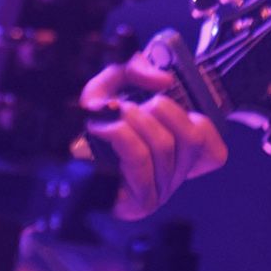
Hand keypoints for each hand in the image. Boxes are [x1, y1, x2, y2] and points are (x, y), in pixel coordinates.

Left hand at [80, 55, 227, 220]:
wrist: (56, 153)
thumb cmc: (94, 121)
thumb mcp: (113, 84)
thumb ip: (136, 67)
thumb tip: (164, 80)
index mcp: (178, 157)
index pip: (215, 150)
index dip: (195, 118)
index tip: (160, 104)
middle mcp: (173, 178)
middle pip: (193, 137)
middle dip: (161, 109)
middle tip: (131, 106)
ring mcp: (159, 193)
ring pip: (164, 145)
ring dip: (133, 120)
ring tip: (110, 117)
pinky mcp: (137, 202)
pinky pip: (140, 158)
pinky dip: (120, 134)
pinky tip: (100, 129)